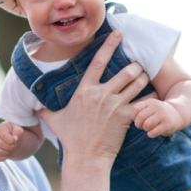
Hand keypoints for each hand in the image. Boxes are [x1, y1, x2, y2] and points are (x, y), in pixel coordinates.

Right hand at [0, 121, 23, 161]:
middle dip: (9, 147)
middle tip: (12, 145)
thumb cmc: (12, 133)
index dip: (11, 140)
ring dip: (6, 153)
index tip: (14, 140)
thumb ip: (18, 131)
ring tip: (8, 149)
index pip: (3, 135)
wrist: (8, 139)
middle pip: (0, 144)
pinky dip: (3, 157)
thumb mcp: (17, 129)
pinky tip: (5, 153)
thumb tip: (15, 137)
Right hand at [39, 31, 149, 164]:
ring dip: (143, 77)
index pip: (98, 60)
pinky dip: (151, 97)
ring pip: (136, 83)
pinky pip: (143, 102)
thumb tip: (36, 107)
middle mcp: (100, 94)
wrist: (85, 157)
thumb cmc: (71, 139)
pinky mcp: (125, 117)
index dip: (109, 44)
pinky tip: (155, 94)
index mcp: (84, 90)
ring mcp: (114, 105)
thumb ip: (46, 110)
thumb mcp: (55, 121)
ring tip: (147, 75)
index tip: (118, 33)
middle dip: (135, 64)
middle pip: (125, 71)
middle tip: (139, 63)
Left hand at [131, 98, 181, 137]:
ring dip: (145, 129)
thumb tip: (133, 120)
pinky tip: (154, 132)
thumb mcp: (150, 106)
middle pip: (140, 117)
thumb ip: (139, 110)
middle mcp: (156, 107)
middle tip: (142, 126)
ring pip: (147, 125)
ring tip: (148, 128)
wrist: (178, 113)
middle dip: (139, 124)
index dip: (133, 117)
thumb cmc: (158, 112)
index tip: (137, 119)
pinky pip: (153, 132)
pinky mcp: (167, 125)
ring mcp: (162, 116)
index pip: (136, 109)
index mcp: (150, 102)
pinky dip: (151, 134)